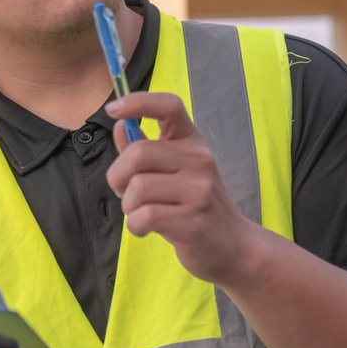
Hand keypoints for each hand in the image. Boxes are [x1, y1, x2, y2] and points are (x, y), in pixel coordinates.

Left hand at [105, 91, 259, 285]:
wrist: (233, 246)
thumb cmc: (195, 205)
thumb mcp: (174, 172)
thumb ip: (145, 149)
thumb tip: (120, 126)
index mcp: (192, 142)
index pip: (169, 106)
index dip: (138, 102)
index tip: (113, 109)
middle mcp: (199, 160)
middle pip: (138, 153)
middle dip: (118, 176)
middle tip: (124, 192)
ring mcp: (199, 190)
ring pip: (137, 187)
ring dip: (128, 205)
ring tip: (142, 213)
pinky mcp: (193, 221)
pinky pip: (144, 216)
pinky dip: (135, 225)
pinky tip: (145, 228)